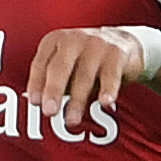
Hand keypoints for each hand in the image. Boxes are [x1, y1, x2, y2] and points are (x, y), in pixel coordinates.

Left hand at [26, 25, 151, 132]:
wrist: (125, 43)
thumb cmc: (86, 59)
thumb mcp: (65, 65)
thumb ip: (51, 81)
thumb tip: (36, 104)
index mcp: (55, 41)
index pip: (41, 63)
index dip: (36, 83)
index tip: (35, 102)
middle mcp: (73, 40)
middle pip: (60, 68)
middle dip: (53, 91)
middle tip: (49, 112)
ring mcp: (96, 44)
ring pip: (84, 75)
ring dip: (77, 100)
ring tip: (72, 120)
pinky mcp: (117, 52)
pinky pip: (111, 74)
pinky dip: (108, 89)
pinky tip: (105, 102)